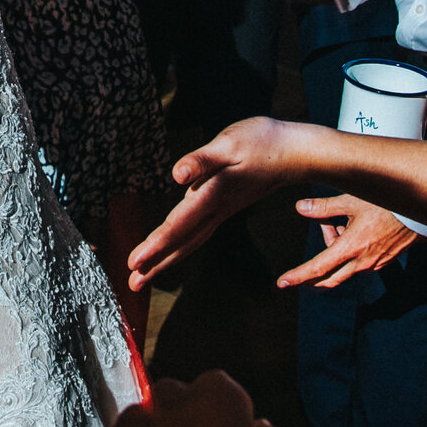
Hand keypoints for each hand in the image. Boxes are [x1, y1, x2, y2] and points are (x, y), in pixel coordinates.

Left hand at [127, 117, 304, 291]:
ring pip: (189, 240)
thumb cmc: (262, 142)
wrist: (294, 152)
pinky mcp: (225, 205)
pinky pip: (197, 231)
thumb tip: (178, 175)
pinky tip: (173, 249)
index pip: (178, 225)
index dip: (155, 244)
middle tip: (132, 284)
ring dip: (166, 258)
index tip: (134, 263)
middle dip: (156, 263)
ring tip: (144, 275)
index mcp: (212, 195)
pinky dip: (180, 244)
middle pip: (182, 242)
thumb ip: (201, 161)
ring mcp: (222, 209)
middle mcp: (216, 208)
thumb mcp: (229, 144)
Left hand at [279, 194, 416, 288]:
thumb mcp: (351, 202)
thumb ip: (323, 208)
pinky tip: (352, 228)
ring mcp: (374, 264)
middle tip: (299, 272)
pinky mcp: (383, 261)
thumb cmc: (385, 205)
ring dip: (334, 249)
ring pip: (344, 265)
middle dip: (312, 274)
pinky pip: (358, 261)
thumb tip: (300, 208)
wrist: (420, 214)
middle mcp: (361, 262)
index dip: (298, 276)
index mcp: (350, 249)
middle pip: (329, 276)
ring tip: (338, 221)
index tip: (283, 283)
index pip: (317, 268)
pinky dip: (349, 249)